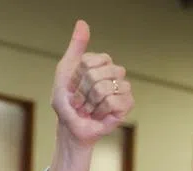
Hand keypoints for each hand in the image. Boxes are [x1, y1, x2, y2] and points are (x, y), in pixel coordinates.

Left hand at [46, 21, 133, 170]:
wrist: (71, 127)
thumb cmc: (67, 102)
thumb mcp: (65, 71)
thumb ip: (75, 47)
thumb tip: (82, 22)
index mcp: (101, 62)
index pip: (91, 61)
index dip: (77, 77)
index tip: (72, 86)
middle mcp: (114, 72)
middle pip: (98, 74)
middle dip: (82, 92)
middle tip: (79, 101)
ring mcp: (122, 88)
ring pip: (105, 88)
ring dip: (89, 103)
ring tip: (88, 109)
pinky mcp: (127, 104)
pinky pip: (114, 102)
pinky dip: (100, 111)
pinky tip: (98, 115)